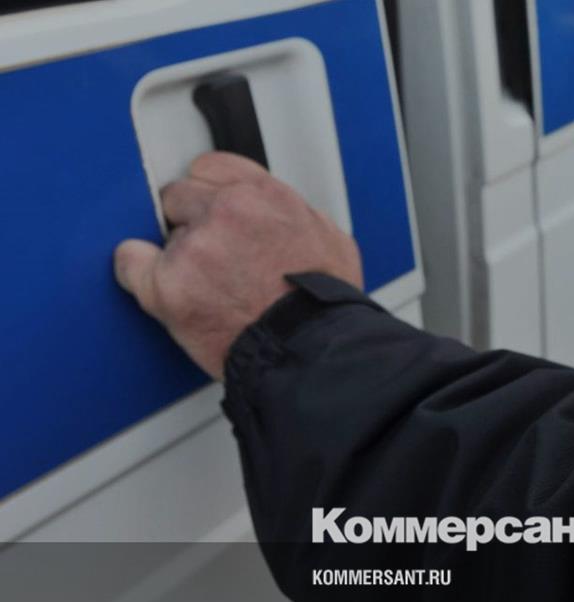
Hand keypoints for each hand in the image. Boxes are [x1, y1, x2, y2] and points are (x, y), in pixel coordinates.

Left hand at [114, 152, 362, 380]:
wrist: (311, 351)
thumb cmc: (326, 304)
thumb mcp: (331, 239)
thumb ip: (294, 214)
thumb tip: (281, 213)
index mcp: (265, 195)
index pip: (210, 167)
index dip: (210, 192)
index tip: (211, 210)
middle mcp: (227, 211)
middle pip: (179, 196)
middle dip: (191, 221)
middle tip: (212, 255)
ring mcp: (194, 247)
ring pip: (163, 236)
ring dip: (179, 256)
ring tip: (209, 289)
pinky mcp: (168, 285)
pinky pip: (130, 264)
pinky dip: (138, 274)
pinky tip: (158, 286)